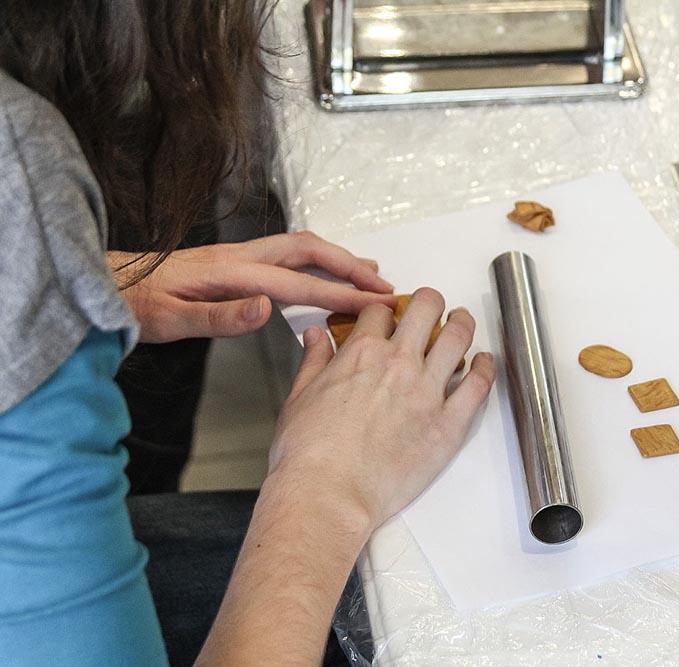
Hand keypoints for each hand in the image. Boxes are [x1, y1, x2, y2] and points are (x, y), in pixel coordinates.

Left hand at [109, 231, 394, 342]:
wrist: (107, 285)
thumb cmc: (136, 306)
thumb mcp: (171, 320)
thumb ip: (219, 316)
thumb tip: (266, 309)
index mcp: (231, 272)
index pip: (298, 284)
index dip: (339, 294)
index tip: (372, 304)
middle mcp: (240, 256)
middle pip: (309, 250)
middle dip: (350, 266)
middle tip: (382, 285)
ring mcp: (239, 256)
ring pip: (301, 248)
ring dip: (337, 259)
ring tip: (368, 273)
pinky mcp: (235, 262)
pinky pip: (287, 256)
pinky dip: (316, 261)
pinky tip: (323, 275)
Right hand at [271, 287, 495, 532]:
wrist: (328, 494)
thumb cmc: (308, 454)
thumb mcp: (299, 397)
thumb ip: (314, 361)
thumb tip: (316, 336)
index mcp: (362, 353)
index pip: (380, 311)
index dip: (384, 311)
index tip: (388, 318)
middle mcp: (399, 364)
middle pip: (426, 309)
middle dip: (430, 302)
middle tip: (432, 308)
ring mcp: (427, 391)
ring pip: (458, 337)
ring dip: (462, 323)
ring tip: (462, 323)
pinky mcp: (449, 423)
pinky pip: (479, 385)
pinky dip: (486, 367)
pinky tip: (484, 362)